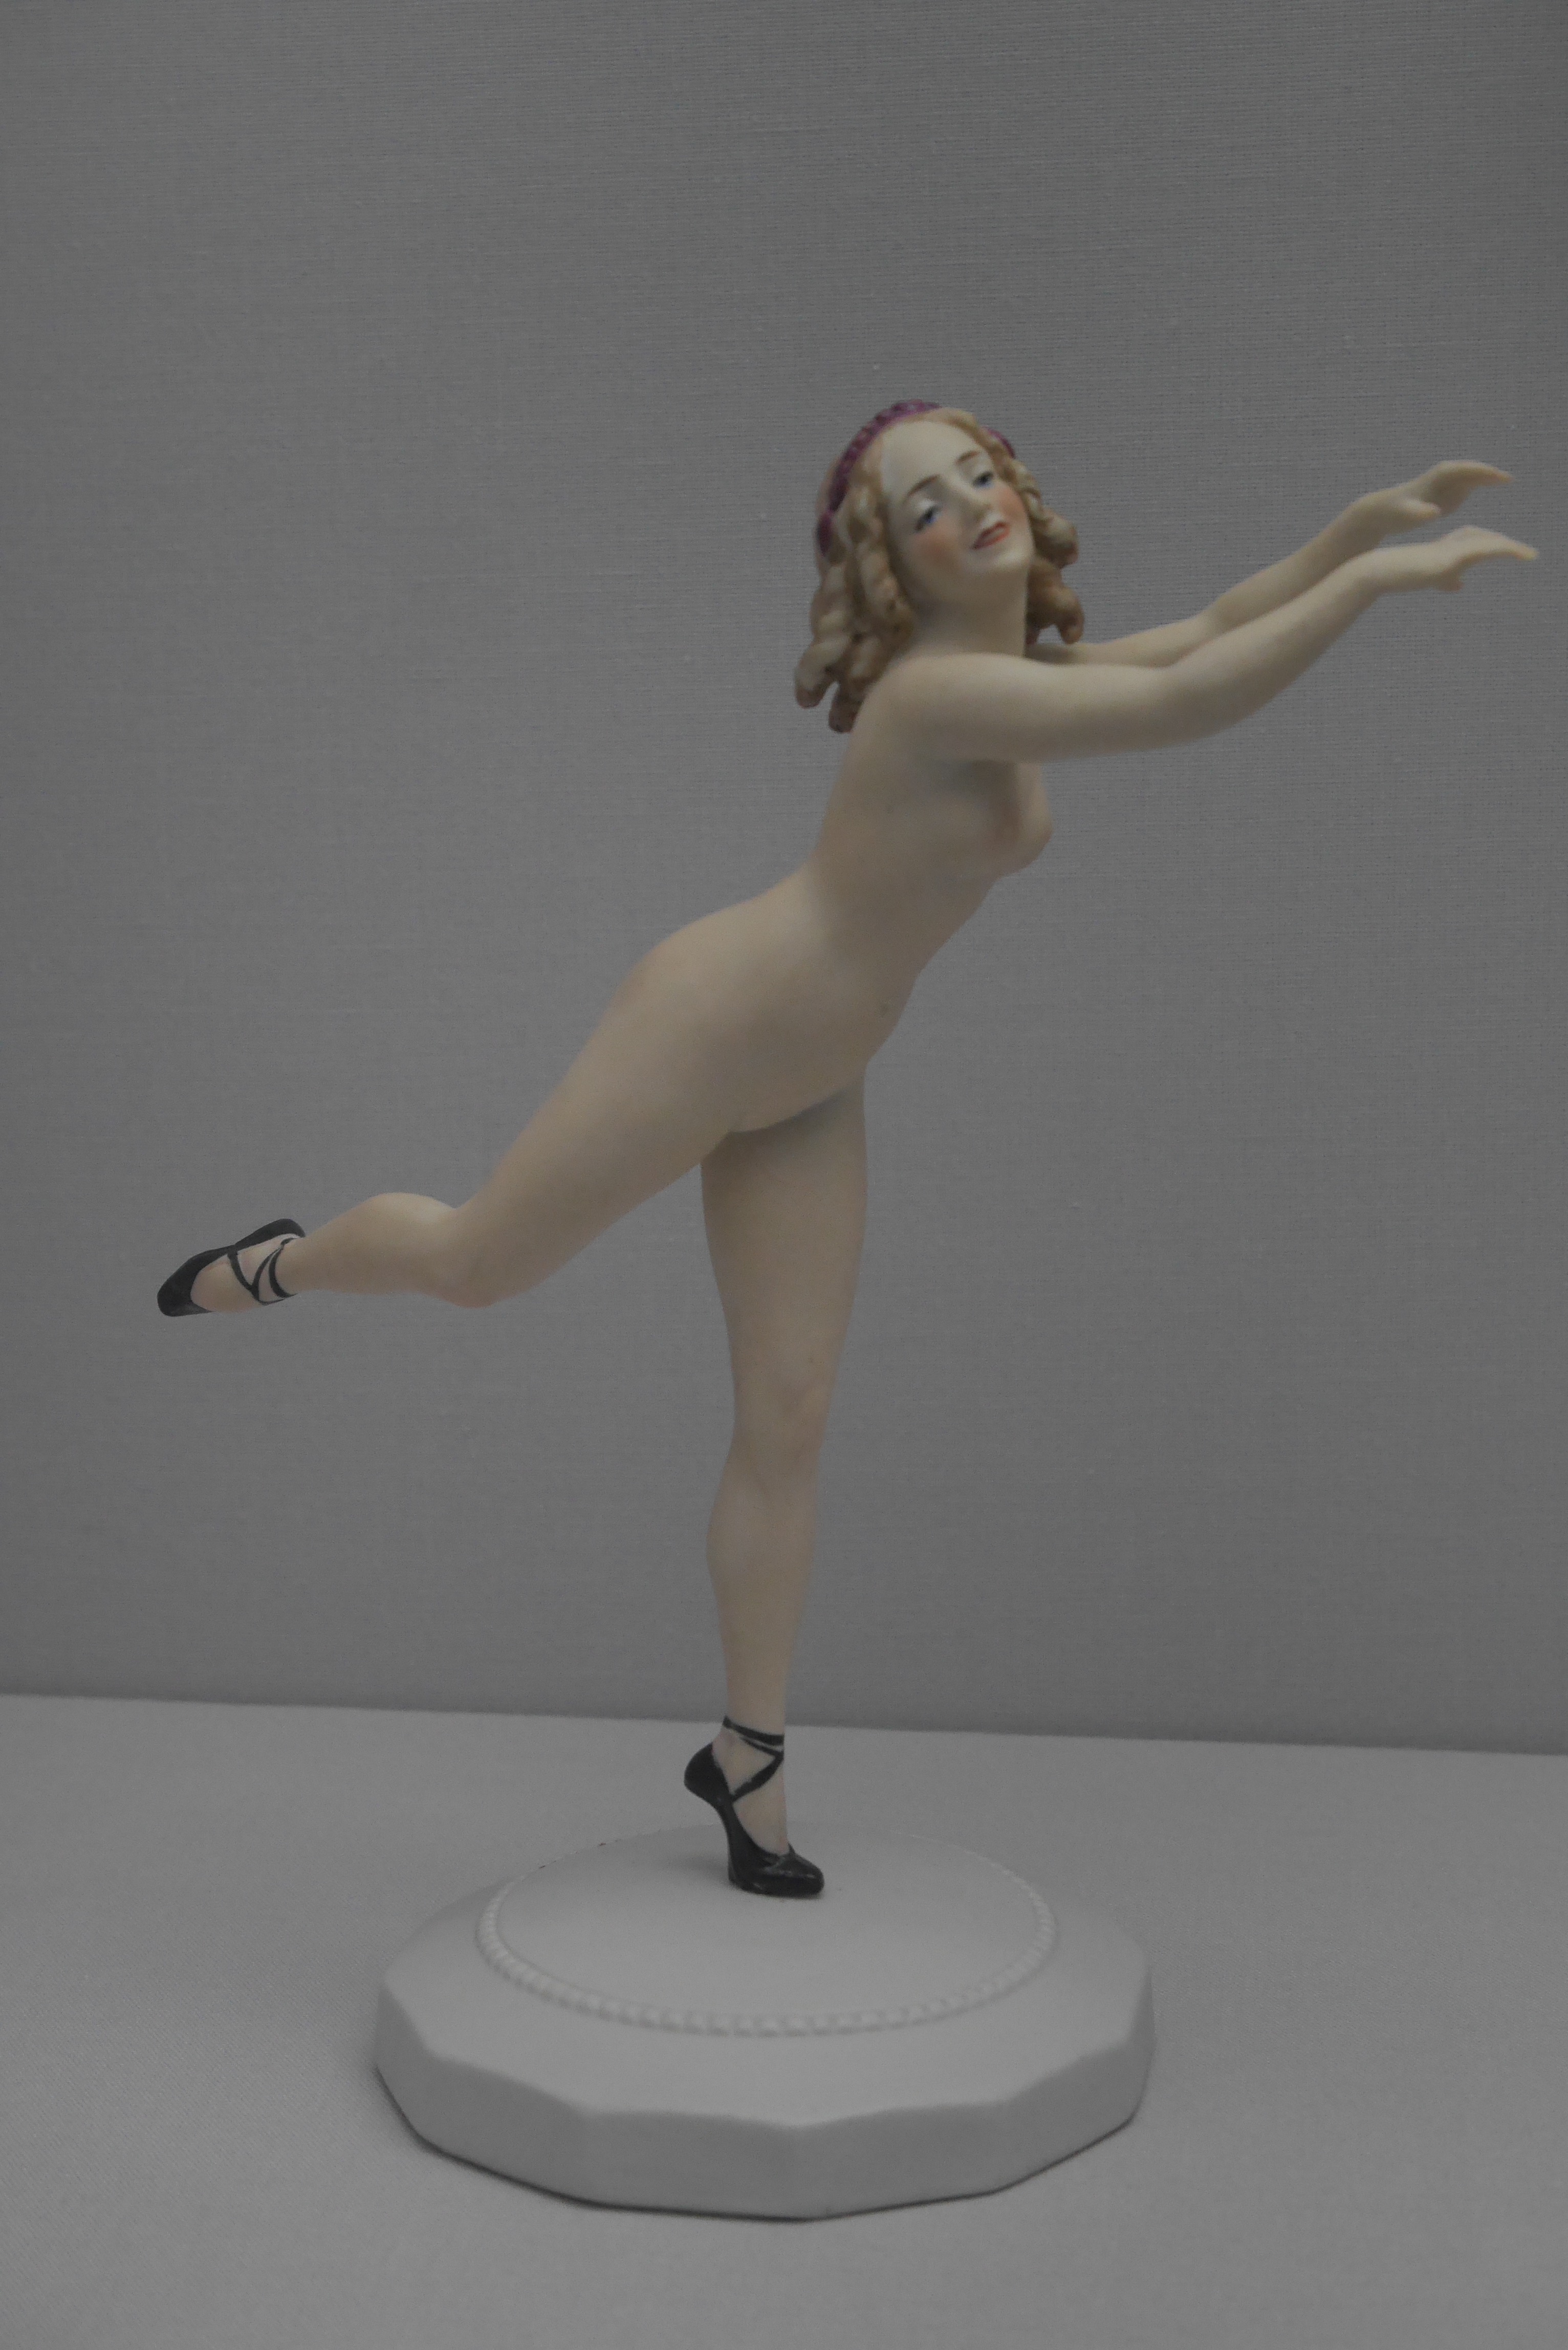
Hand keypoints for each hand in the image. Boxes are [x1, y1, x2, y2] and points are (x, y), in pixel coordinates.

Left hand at [1351, 461, 1512, 542]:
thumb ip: (1419, 514)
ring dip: (1485, 479)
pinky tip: (1485, 493)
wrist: (1379, 514)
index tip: (1496, 476)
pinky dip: (1475, 489)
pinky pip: (1462, 490)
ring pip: (1468, 479)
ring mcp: (1442, 487)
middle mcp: (1441, 479)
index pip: (1461, 471)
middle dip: (1487, 473)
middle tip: (1508, 478)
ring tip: (1505, 482)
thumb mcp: (1404, 516)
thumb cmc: (1391, 514)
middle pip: (1468, 472)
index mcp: (1434, 480)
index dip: (1479, 472)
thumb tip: (1434, 512)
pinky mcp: (1442, 497)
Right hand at [1362, 525, 1538, 594]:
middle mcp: (1449, 544)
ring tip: (1529, 556)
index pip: (1469, 541)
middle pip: (1482, 539)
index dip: (1487, 544)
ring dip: (1511, 549)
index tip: (1502, 549)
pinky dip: (1509, 551)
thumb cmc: (1395, 576)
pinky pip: (1489, 550)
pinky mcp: (1455, 555)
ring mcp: (1453, 548)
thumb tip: (1461, 584)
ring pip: (1489, 543)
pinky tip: (1523, 556)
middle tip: (1523, 553)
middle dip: (1501, 545)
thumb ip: (1445, 579)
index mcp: (1441, 548)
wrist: (1379, 570)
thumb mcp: (1427, 578)